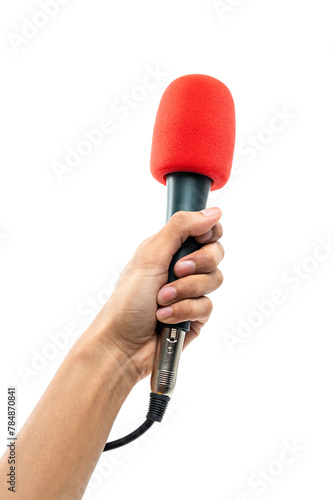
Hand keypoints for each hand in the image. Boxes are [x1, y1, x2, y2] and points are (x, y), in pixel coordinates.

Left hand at [89, 207, 223, 380]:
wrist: (122, 343)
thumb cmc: (128, 300)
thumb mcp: (151, 255)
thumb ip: (182, 228)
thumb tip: (214, 212)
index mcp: (170, 248)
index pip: (205, 230)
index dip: (208, 233)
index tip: (200, 239)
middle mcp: (182, 267)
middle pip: (215, 253)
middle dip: (197, 264)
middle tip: (176, 270)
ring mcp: (190, 292)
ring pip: (214, 280)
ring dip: (185, 291)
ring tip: (162, 300)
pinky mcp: (196, 316)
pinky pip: (207, 306)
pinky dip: (184, 311)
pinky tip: (165, 317)